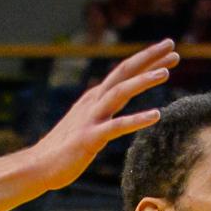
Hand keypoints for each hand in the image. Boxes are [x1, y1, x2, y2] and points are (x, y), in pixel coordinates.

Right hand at [25, 40, 176, 188]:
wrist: (39, 166)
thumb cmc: (64, 147)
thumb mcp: (86, 121)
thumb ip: (102, 109)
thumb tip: (116, 101)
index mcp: (95, 97)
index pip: (124, 72)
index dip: (147, 60)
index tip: (169, 52)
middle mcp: (94, 102)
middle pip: (123, 72)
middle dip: (148, 57)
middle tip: (171, 45)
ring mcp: (91, 118)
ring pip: (120, 93)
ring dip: (143, 81)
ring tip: (166, 73)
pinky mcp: (90, 138)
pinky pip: (117, 127)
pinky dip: (136, 120)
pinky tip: (156, 115)